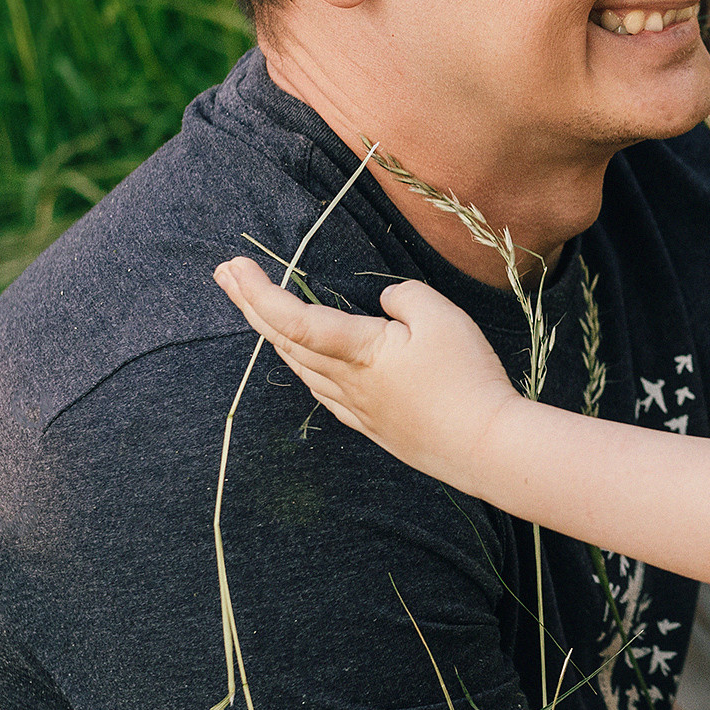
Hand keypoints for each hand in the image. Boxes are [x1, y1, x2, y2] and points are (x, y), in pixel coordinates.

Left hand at [212, 257, 518, 490]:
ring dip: (272, 333)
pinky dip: (300, 365)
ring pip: (299, 366)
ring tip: (257, 310)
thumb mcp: (443, 317)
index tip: (235, 264)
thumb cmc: (466, 379)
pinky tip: (302, 363)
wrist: (484, 444)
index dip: (260, 291)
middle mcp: (345, 381)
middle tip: (224, 275)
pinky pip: (321, 390)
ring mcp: (356, 406)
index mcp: (358, 350)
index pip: (294, 318)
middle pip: (284, 340)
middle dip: (250, 304)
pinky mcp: (371, 423)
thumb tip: (385, 303)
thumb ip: (405, 297)